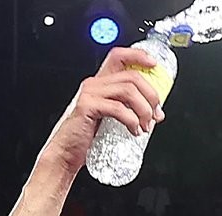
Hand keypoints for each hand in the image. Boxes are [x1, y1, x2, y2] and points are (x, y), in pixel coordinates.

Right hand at [37, 46, 165, 175]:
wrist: (66, 154)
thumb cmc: (86, 138)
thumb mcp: (110, 118)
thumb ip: (128, 109)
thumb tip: (155, 112)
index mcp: (100, 84)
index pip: (119, 57)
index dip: (138, 56)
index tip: (154, 65)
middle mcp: (94, 84)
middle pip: (131, 76)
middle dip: (150, 95)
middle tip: (156, 114)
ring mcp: (89, 94)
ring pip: (128, 90)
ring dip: (144, 109)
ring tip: (146, 125)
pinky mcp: (87, 107)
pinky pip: (118, 108)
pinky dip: (132, 120)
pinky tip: (134, 130)